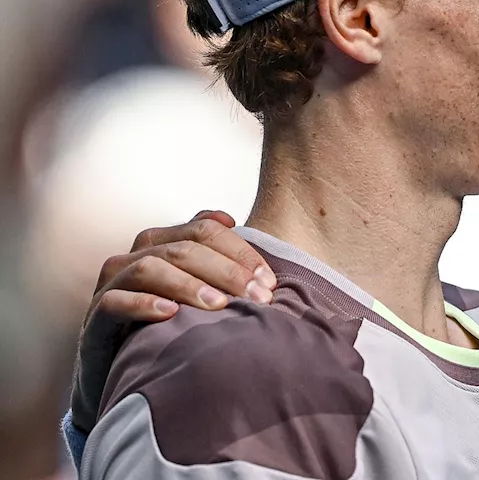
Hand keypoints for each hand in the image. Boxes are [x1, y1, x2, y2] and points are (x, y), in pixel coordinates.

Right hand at [69, 211, 275, 430]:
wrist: (125, 374)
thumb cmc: (170, 329)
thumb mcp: (198, 291)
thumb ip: (214, 256)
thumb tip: (229, 219)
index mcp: (161, 244)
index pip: (203, 229)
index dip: (239, 250)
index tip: (268, 280)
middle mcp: (134, 258)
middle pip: (182, 248)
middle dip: (225, 271)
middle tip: (258, 296)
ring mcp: (111, 287)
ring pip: (148, 268)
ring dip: (188, 285)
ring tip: (219, 305)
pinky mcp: (95, 319)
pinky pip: (114, 302)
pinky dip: (143, 304)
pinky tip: (171, 314)